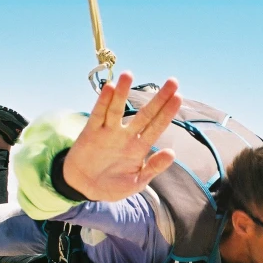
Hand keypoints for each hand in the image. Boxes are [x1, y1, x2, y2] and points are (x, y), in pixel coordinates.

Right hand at [64, 71, 181, 200]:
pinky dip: (103, 101)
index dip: (167, 113)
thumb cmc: (113, 186)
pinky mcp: (91, 131)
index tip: (178, 97)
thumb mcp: (136, 182)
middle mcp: (127, 135)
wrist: (84, 188)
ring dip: (123, 92)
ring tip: (129, 74)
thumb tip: (172, 153)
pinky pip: (98, 114)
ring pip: (118, 109)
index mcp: (140, 147)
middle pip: (145, 114)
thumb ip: (153, 168)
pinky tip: (110, 87)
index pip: (157, 126)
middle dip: (159, 98)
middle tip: (173, 81)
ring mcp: (109, 131)